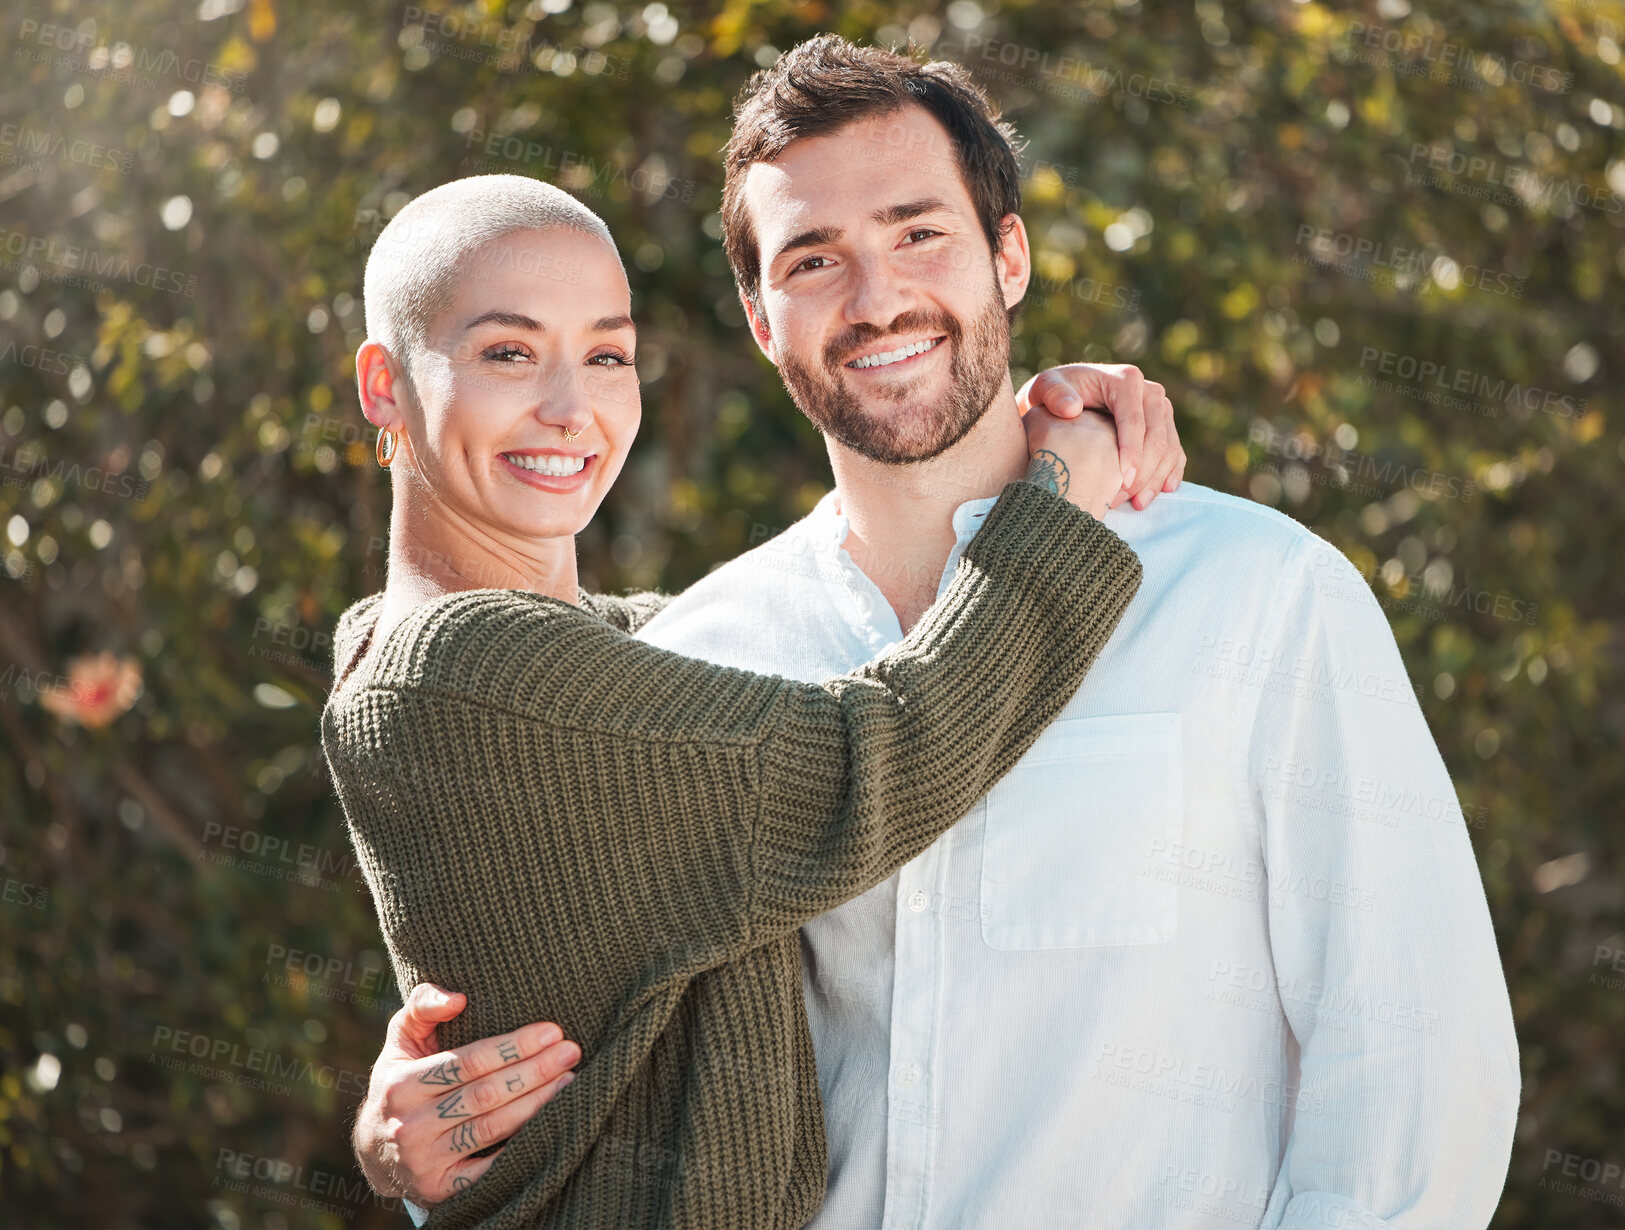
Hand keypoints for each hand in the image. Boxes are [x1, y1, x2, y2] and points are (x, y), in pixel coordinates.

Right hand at [352, 983, 580, 1205]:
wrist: (377, 1150)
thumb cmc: (401, 1079)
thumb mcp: (401, 1039)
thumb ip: (425, 1006)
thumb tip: (459, 998)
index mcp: (401, 1085)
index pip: (467, 1062)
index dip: (513, 1046)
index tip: (552, 1031)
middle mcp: (410, 1125)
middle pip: (485, 1094)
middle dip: (535, 1071)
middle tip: (572, 1052)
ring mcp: (424, 1161)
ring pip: (492, 1129)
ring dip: (537, 1103)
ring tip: (569, 1080)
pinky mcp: (439, 1189)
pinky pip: (490, 1168)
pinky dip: (522, 1145)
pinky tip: (551, 1122)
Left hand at [1018, 363, 1184, 509]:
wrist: (1066, 399)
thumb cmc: (1055, 395)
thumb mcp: (1046, 388)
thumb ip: (1053, 393)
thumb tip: (1071, 408)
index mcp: (1126, 380)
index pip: (1135, 419)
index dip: (1132, 452)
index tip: (1123, 481)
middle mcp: (1149, 392)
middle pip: (1157, 437)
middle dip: (1143, 472)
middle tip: (1121, 498)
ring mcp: (1160, 410)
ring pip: (1169, 448)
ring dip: (1155, 479)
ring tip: (1136, 504)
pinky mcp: (1165, 427)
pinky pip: (1175, 453)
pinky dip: (1169, 474)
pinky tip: (1161, 492)